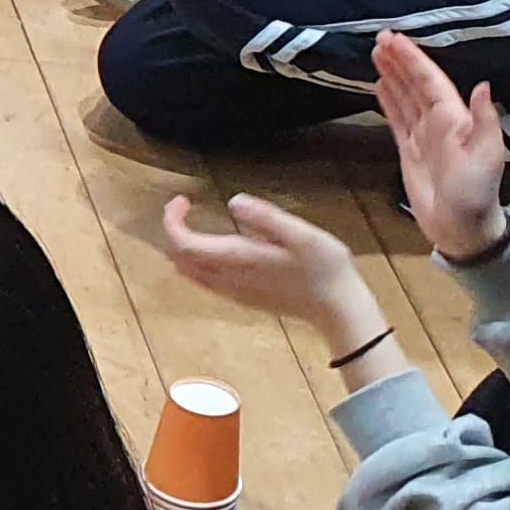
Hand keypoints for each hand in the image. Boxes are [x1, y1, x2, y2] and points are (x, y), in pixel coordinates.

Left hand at [159, 191, 388, 350]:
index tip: (184, 199)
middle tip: (186, 207)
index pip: (182, 244)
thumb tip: (234, 200)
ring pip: (188, 273)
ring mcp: (233, 292)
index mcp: (237, 259)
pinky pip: (204, 281)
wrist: (337, 310)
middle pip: (178, 260)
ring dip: (183, 248)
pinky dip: (197, 261)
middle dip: (173, 231)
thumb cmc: (325, 268)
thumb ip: (265, 216)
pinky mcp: (242, 299)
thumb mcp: (301, 233)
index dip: (172, 220)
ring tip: (195, 223)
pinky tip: (217, 248)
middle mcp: (227, 279)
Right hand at [373, 31, 509, 261]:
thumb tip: (483, 87)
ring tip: (376, 53)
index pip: (430, 82)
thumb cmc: (476, 195)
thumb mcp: (487, 158)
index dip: (413, 60)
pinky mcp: (410, 150)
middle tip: (380, 38)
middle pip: (416, 84)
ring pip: (405, 97)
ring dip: (392, 75)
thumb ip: (485, 122)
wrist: (463, 228)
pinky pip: (397, 119)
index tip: (394, 40)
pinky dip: (389, 100)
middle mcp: (439, 122)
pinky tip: (380, 85)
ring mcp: (423, 135)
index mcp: (456, 120)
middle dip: (400, 60)